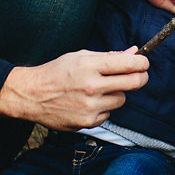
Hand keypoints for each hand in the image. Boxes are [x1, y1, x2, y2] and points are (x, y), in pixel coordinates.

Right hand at [0, 49, 148, 129]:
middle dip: (141, 77)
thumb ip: (108, 56)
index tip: (143, 62)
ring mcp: (91, 106)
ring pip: (122, 99)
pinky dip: (103, 107)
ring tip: (99, 89)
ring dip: (116, 93)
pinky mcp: (88, 122)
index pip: (129, 63)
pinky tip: (87, 102)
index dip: (142, 62)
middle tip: (139, 74)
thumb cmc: (56, 72)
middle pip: (134, 82)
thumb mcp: (80, 56)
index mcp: (90, 66)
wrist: (32, 95)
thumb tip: (134, 52)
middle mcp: (92, 86)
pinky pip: (108, 113)